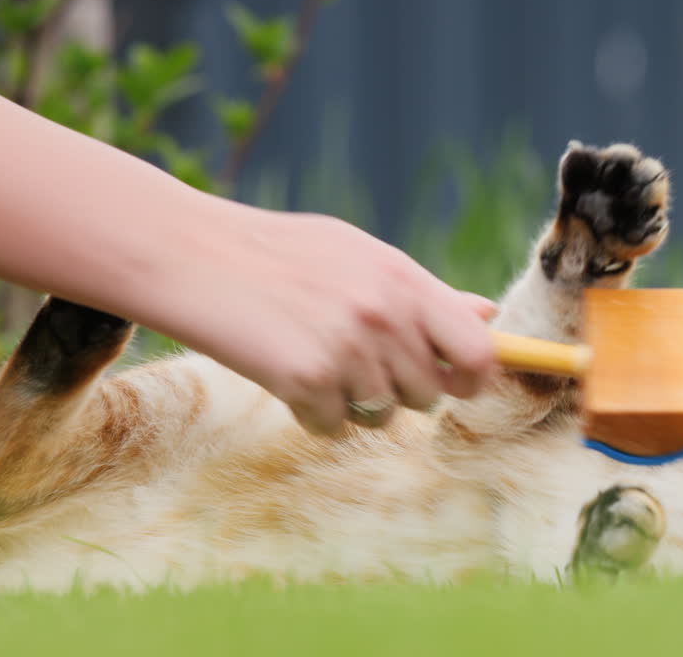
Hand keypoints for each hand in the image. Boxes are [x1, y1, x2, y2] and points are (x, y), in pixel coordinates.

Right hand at [136, 205, 497, 434]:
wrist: (193, 255)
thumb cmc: (281, 254)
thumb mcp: (359, 255)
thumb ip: (423, 292)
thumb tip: (489, 314)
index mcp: (404, 280)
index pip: (478, 350)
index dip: (475, 377)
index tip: (459, 384)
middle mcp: (385, 316)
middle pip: (429, 394)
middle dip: (401, 390)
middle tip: (359, 363)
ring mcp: (347, 351)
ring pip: (383, 416)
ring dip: (354, 402)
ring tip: (317, 360)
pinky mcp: (306, 381)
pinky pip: (334, 428)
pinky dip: (313, 414)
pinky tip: (286, 374)